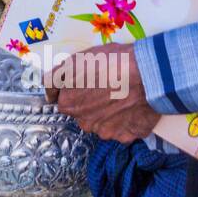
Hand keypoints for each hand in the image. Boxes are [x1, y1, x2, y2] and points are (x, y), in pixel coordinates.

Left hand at [43, 43, 160, 143]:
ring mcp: (106, 132)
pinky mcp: (127, 136)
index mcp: (69, 104)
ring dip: (108, 113)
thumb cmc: (112, 63)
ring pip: (102, 122)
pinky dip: (125, 120)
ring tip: (121, 95)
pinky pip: (122, 129)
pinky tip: (132, 106)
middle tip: (106, 86)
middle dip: (91, 102)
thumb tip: (49, 90)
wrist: (148, 75)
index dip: (75, 90)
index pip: (64, 101)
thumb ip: (56, 77)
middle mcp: (84, 123)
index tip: (86, 83)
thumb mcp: (75, 60)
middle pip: (83, 113)